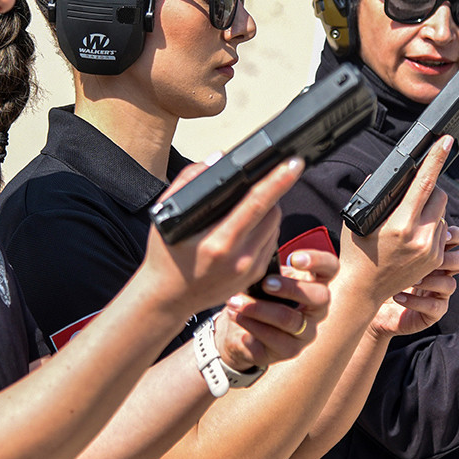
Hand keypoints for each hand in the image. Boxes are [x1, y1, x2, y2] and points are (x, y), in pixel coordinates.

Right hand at [138, 158, 303, 318]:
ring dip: (268, 210)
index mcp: (217, 242)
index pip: (256, 204)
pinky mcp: (255, 275)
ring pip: (275, 225)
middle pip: (272, 212)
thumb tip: (218, 160)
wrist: (168, 298)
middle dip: (270, 192)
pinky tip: (245, 228)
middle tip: (260, 182)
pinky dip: (264, 228)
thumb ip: (188, 182)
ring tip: (247, 207)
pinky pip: (271, 242)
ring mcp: (250, 270)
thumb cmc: (165, 256)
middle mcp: (239, 258)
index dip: (277, 181)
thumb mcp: (165, 216)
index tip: (293, 163)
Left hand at [215, 249, 335, 368]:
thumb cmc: (258, 297)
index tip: (294, 258)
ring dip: (259, 308)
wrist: (241, 331)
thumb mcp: (263, 280)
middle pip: (320, 296)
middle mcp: (317, 309)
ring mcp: (306, 332)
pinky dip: (250, 324)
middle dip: (290, 288)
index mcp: (314, 284)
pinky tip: (235, 315)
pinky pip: (272, 338)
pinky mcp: (290, 350)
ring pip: (289, 319)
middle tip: (265, 284)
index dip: (318, 261)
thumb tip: (258, 264)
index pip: (330, 268)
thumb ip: (268, 272)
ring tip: (235, 301)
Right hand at [338, 135, 458, 306]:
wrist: (362, 289)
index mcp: (400, 225)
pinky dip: (430, 227)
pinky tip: (412, 236)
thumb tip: (381, 175)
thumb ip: (371, 195)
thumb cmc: (356, 255)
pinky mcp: (436, 260)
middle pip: (439, 195)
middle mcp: (420, 238)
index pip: (424, 184)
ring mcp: (431, 250)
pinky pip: (441, 232)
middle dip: (429, 188)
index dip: (436, 159)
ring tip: (407, 221)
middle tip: (412, 192)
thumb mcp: (358, 220)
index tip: (445, 142)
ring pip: (441, 214)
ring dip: (429, 210)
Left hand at [369, 225, 458, 337]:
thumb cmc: (374, 269)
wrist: (366, 300)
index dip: (448, 231)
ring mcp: (436, 292)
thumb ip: (392, 225)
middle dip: (447, 255)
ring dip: (431, 280)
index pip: (451, 237)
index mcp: (429, 251)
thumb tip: (385, 200)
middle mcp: (437, 271)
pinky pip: (436, 307)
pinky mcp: (430, 312)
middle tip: (427, 251)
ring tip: (411, 278)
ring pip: (451, 284)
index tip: (435, 226)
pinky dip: (417, 301)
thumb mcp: (382, 244)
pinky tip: (399, 296)